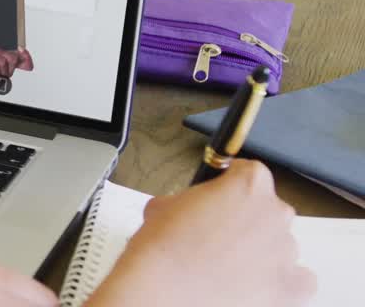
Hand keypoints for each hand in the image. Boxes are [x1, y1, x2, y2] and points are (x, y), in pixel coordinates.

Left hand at [0, 46, 33, 87]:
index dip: (26, 56)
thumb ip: (4, 50)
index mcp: (10, 64)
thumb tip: (13, 45)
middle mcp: (9, 71)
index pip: (26, 63)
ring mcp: (3, 77)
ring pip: (3, 62)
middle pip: (14, 59)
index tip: (20, 47)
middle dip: (1, 51)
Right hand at [86, 160, 315, 306]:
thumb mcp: (164, 204)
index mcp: (249, 185)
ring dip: (260, 253)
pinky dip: (282, 281)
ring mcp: (287, 251)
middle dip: (247, 221)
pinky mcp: (292, 288)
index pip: (250, 174)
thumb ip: (193, 200)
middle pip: (269, 210)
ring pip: (281, 246)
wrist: (163, 290)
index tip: (220, 199)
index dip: (231, 186)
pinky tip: (255, 285)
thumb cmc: (163, 249)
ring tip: (227, 268)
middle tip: (217, 237)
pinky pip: (300, 280)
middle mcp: (275, 214)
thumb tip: (194, 211)